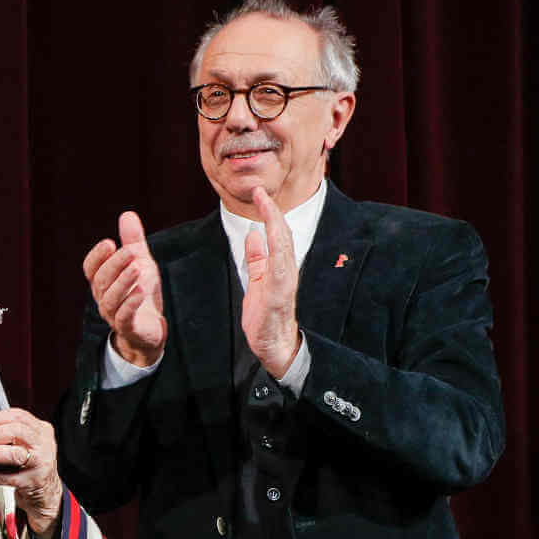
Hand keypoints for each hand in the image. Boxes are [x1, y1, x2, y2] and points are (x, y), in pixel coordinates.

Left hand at [0, 408, 63, 538]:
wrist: (46, 490)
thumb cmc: (33, 463)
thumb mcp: (27, 443)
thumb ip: (8, 435)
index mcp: (41, 430)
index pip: (18, 416)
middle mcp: (43, 444)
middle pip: (17, 431)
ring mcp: (40, 462)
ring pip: (14, 453)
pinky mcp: (32, 480)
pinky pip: (6, 477)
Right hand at [83, 211, 166, 367]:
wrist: (150, 331)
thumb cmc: (141, 294)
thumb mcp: (140, 263)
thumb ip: (133, 241)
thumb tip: (127, 214)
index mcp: (102, 282)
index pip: (91, 268)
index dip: (98, 256)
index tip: (110, 242)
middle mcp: (103, 298)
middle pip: (101, 281)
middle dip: (115, 265)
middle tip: (131, 252)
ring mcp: (113, 315)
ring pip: (111, 298)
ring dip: (123, 282)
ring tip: (138, 268)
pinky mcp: (128, 328)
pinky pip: (124, 316)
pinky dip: (131, 303)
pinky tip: (141, 290)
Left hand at [242, 187, 301, 377]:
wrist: (274, 346)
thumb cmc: (266, 317)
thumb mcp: (257, 282)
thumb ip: (257, 260)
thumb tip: (253, 235)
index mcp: (280, 267)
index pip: (276, 234)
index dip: (269, 213)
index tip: (259, 194)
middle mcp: (286, 271)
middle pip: (283, 236)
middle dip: (272, 212)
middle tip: (261, 192)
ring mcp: (285, 283)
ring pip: (284, 248)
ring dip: (275, 225)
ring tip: (266, 206)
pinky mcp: (280, 297)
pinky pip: (280, 270)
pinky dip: (277, 252)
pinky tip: (271, 237)